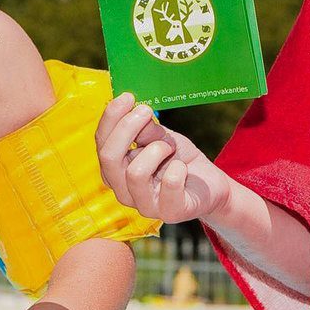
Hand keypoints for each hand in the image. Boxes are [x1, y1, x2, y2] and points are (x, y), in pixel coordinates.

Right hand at [95, 92, 229, 223]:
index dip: (111, 117)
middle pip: (109, 158)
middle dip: (126, 128)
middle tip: (147, 111)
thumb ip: (144, 130)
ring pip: (135, 173)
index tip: (128, 97)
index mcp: (116, 169)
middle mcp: (123, 190)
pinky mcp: (169, 212)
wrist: (208, 184)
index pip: (101, 142)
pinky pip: (169, 184)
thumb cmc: (177, 159)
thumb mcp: (160, 137)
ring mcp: (144, 205)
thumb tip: (133, 110)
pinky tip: (183, 168)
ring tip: (169, 147)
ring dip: (156, 149)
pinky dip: (178, 168)